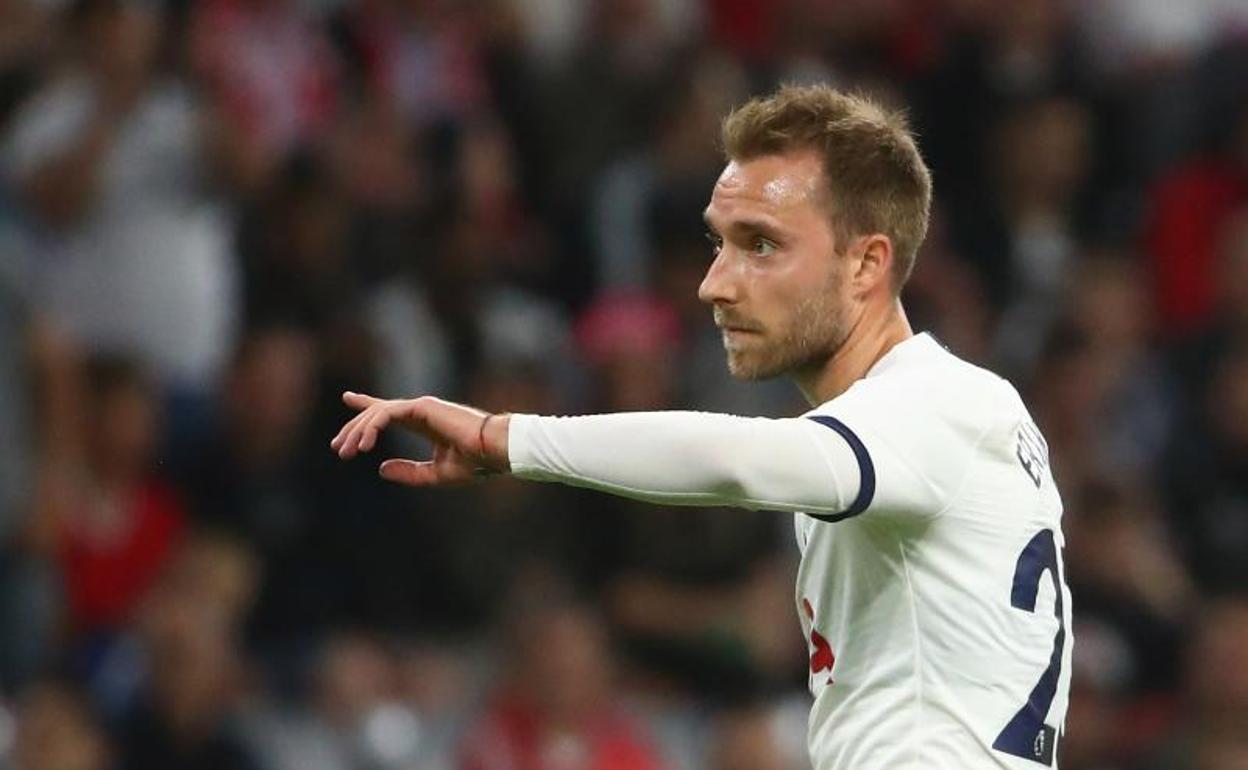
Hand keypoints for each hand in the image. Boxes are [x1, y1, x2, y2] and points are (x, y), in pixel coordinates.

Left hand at [330, 392, 509, 485]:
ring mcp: (421, 407)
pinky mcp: (422, 406)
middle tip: (338, 447)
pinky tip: (363, 444)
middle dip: (354, 428)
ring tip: (345, 451)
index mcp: (424, 424)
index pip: (389, 412)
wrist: (494, 451)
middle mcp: (421, 412)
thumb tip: (380, 468)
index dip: (367, 406)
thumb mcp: (434, 474)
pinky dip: (371, 427)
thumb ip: (408, 472)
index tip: (347, 399)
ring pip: (378, 412)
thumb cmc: (475, 462)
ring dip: (358, 431)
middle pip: (377, 413)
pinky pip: (387, 413)